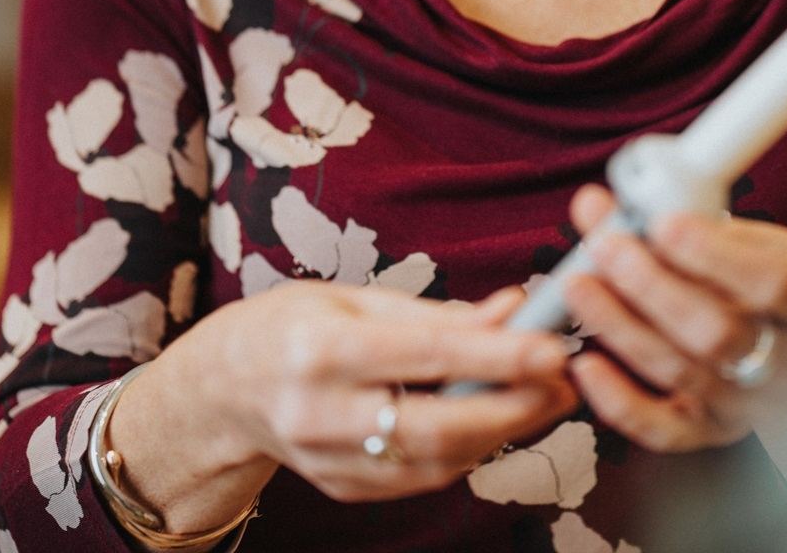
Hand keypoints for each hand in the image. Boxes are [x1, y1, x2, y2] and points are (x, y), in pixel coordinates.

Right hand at [112, 281, 577, 527]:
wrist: (222, 389)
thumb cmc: (290, 325)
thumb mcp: (352, 298)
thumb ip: (434, 313)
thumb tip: (511, 309)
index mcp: (320, 349)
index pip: (425, 356)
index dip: (496, 355)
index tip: (551, 346)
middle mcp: (319, 412)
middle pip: (435, 425)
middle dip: (511, 407)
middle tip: (564, 381)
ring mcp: (327, 461)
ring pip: (435, 460)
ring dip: (501, 431)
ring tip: (545, 397)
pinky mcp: (341, 488)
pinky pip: (419, 477)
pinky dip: (467, 451)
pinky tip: (496, 421)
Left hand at [561, 184, 786, 452]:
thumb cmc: (777, 281)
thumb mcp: (761, 241)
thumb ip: (697, 221)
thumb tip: (615, 202)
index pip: (770, 283)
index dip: (713, 254)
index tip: (664, 222)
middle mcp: (786, 362)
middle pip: (717, 334)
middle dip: (651, 286)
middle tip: (606, 246)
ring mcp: (750, 403)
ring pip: (681, 374)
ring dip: (621, 326)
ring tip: (579, 285)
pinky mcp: (714, 431)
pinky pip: (664, 430)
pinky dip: (619, 402)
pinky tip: (586, 364)